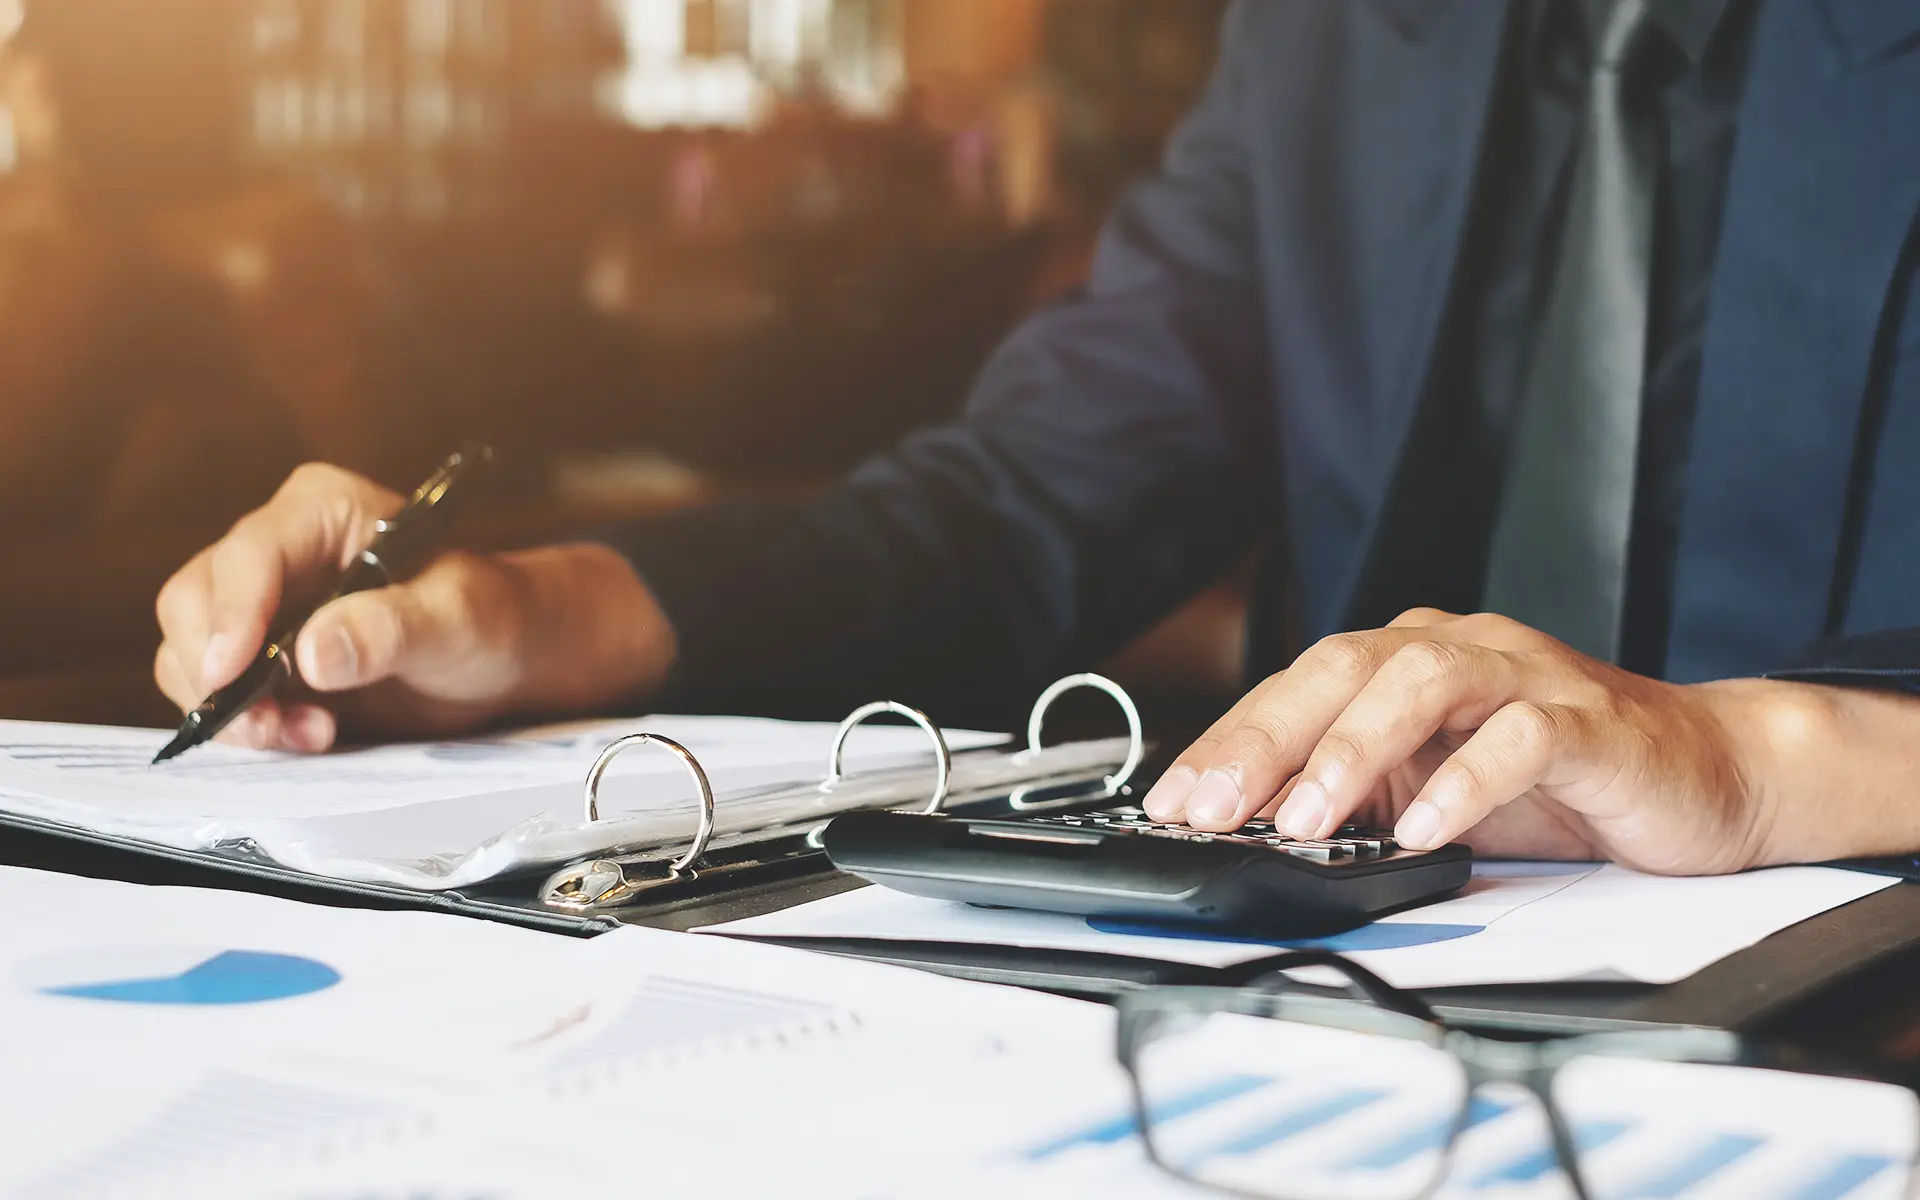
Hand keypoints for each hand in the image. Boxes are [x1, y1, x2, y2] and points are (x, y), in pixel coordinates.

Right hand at [154, 463, 675, 751]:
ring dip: (231, 706)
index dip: (231, 612)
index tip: (231, 672)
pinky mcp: (260, 655)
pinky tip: (305, 735)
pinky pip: (214, 690)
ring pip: (191, 651)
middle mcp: (279, 547)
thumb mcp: (459, 619)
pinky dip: (244, 723)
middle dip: (217, 670)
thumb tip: (313, 652)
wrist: (503, 655)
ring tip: (308, 735)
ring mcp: (262, 603)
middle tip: (267, 725)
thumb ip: (392, 628)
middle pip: (194, 600)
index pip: (250, 553)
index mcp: (324, 509)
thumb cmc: (490, 616)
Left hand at [1138, 608, 1802, 874]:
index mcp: (1407, 663)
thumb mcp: (1433, 791)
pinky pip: (1520, 736)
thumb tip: (1256, 833)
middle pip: (1343, 668)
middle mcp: (1459, 652)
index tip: (1173, 801)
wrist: (1707, 773)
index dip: (1229, 740)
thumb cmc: (1561, 784)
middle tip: (1213, 809)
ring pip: (1422, 681)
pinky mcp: (1591, 721)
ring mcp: (1526, 677)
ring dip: (1352, 751)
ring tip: (1305, 818)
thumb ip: (1358, 799)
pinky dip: (1465, 779)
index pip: (1299, 685)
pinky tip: (1424, 826)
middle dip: (1266, 739)